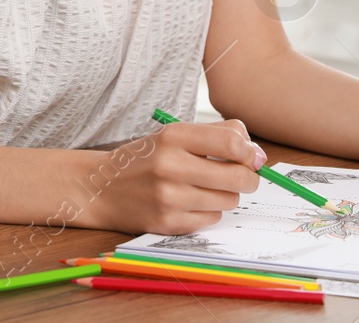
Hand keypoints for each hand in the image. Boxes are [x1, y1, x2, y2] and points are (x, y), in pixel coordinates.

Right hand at [75, 118, 263, 234]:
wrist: (101, 187)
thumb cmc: (146, 159)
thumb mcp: (175, 135)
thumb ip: (217, 136)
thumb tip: (257, 154)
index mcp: (173, 136)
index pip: (232, 141)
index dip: (249, 151)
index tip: (250, 156)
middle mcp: (170, 166)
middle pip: (237, 176)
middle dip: (249, 178)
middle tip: (243, 176)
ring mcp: (169, 197)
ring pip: (228, 200)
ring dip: (226, 195)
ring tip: (207, 188)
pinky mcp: (168, 223)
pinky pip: (211, 219)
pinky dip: (209, 211)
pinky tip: (191, 203)